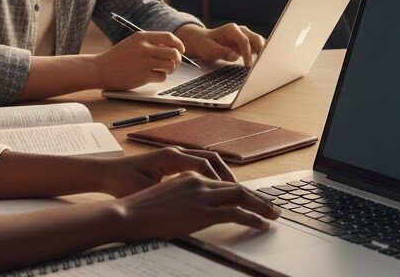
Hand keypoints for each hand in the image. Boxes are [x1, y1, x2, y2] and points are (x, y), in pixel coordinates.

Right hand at [92, 30, 184, 90]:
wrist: (99, 69)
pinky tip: (154, 76)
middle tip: (174, 63)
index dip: (178, 44)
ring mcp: (144, 62)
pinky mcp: (143, 76)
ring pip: (170, 65)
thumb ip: (150, 43)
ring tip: (165, 70)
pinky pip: (162, 76)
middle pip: (173, 53)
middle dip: (177, 59)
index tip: (180, 50)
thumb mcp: (133, 43)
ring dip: (171, 69)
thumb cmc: (117, 56)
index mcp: (142, 37)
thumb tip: (172, 48)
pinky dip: (161, 77)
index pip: (169, 37)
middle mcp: (145, 48)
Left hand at [98, 147, 236, 196]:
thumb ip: (168, 195)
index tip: (231, 192)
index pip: (203, 164)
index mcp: (171, 156)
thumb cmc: (123, 181)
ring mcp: (174, 156)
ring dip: (219, 173)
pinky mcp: (171, 163)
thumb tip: (188, 204)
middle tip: (239, 190)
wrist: (107, 173)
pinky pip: (196, 165)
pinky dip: (209, 175)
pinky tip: (213, 189)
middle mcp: (175, 152)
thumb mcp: (146, 191)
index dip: (219, 178)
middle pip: (210, 158)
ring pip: (205, 160)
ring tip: (231, 190)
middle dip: (226, 173)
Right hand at [113, 172, 279, 239]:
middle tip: (272, 208)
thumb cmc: (139, 210)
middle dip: (256, 198)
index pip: (222, 183)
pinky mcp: (202, 211)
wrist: (126, 212)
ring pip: (241, 196)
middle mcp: (199, 182)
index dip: (240, 192)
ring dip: (260, 206)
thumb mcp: (164, 199)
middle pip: (236, 187)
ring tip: (273, 215)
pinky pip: (235, 212)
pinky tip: (261, 224)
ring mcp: (202, 195)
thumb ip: (181, 199)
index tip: (252, 200)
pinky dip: (252, 217)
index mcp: (190, 177)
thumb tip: (189, 210)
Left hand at [177, 22, 264, 67]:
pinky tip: (263, 64)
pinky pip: (257, 47)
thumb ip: (222, 52)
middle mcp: (241, 31)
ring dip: (263, 53)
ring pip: (259, 42)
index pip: (244, 41)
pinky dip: (261, 54)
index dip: (248, 53)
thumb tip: (235, 56)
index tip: (248, 66)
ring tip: (264, 66)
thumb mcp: (209, 49)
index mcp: (232, 29)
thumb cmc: (206, 44)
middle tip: (262, 65)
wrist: (204, 41)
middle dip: (261, 51)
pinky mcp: (247, 43)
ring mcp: (245, 36)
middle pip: (256, 38)